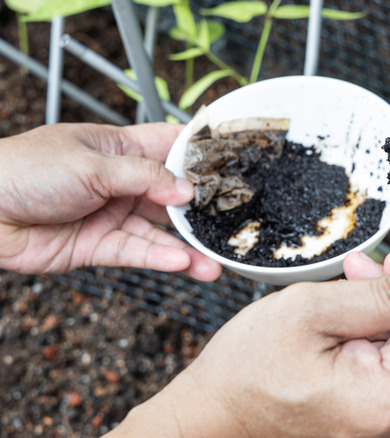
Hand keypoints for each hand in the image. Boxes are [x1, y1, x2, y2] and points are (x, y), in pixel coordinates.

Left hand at [0, 123, 220, 280]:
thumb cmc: (25, 170)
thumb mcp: (92, 165)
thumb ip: (144, 178)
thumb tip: (186, 190)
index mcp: (118, 148)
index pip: (168, 147)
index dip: (199, 155)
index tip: (233, 165)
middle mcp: (119, 182)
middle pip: (171, 195)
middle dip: (200, 210)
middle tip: (231, 223)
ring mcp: (110, 215)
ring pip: (158, 232)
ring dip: (186, 247)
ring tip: (214, 262)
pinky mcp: (98, 246)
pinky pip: (137, 252)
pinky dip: (160, 258)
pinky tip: (182, 263)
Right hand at [107, 251, 389, 436]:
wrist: (213, 414)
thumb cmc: (247, 368)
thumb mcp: (312, 312)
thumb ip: (384, 298)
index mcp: (384, 400)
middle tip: (388, 261)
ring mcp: (384, 424)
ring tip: (362, 276)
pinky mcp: (372, 417)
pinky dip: (385, 330)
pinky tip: (358, 305)